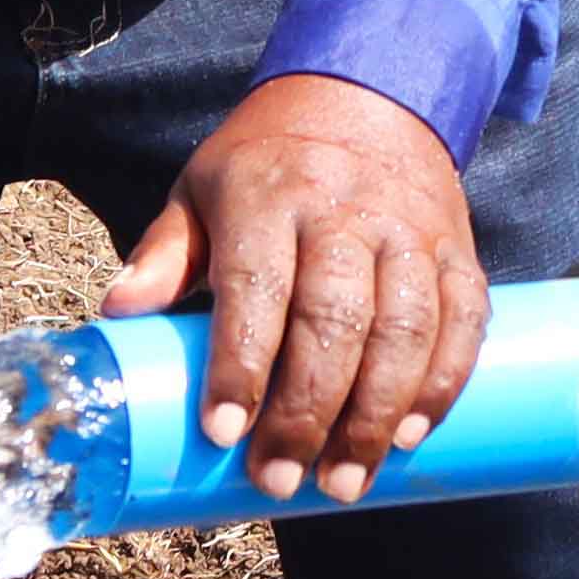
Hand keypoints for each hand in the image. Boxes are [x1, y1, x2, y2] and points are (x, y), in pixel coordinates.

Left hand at [102, 75, 483, 505]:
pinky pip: (462, 321)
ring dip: (377, 415)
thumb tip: (116, 316)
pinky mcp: (455, 250)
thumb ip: (164, 256)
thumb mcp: (202, 192)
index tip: (223, 432)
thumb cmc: (268, 166)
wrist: (368, 96)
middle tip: (281, 480)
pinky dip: (442, 383)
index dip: (241, 364)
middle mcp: (346, 212)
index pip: (256, 287)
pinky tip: (413, 436)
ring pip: (405, 328)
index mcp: (271, 197)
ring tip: (345, 481)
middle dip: (308, 411)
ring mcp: (410, 231)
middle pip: (336, 320)